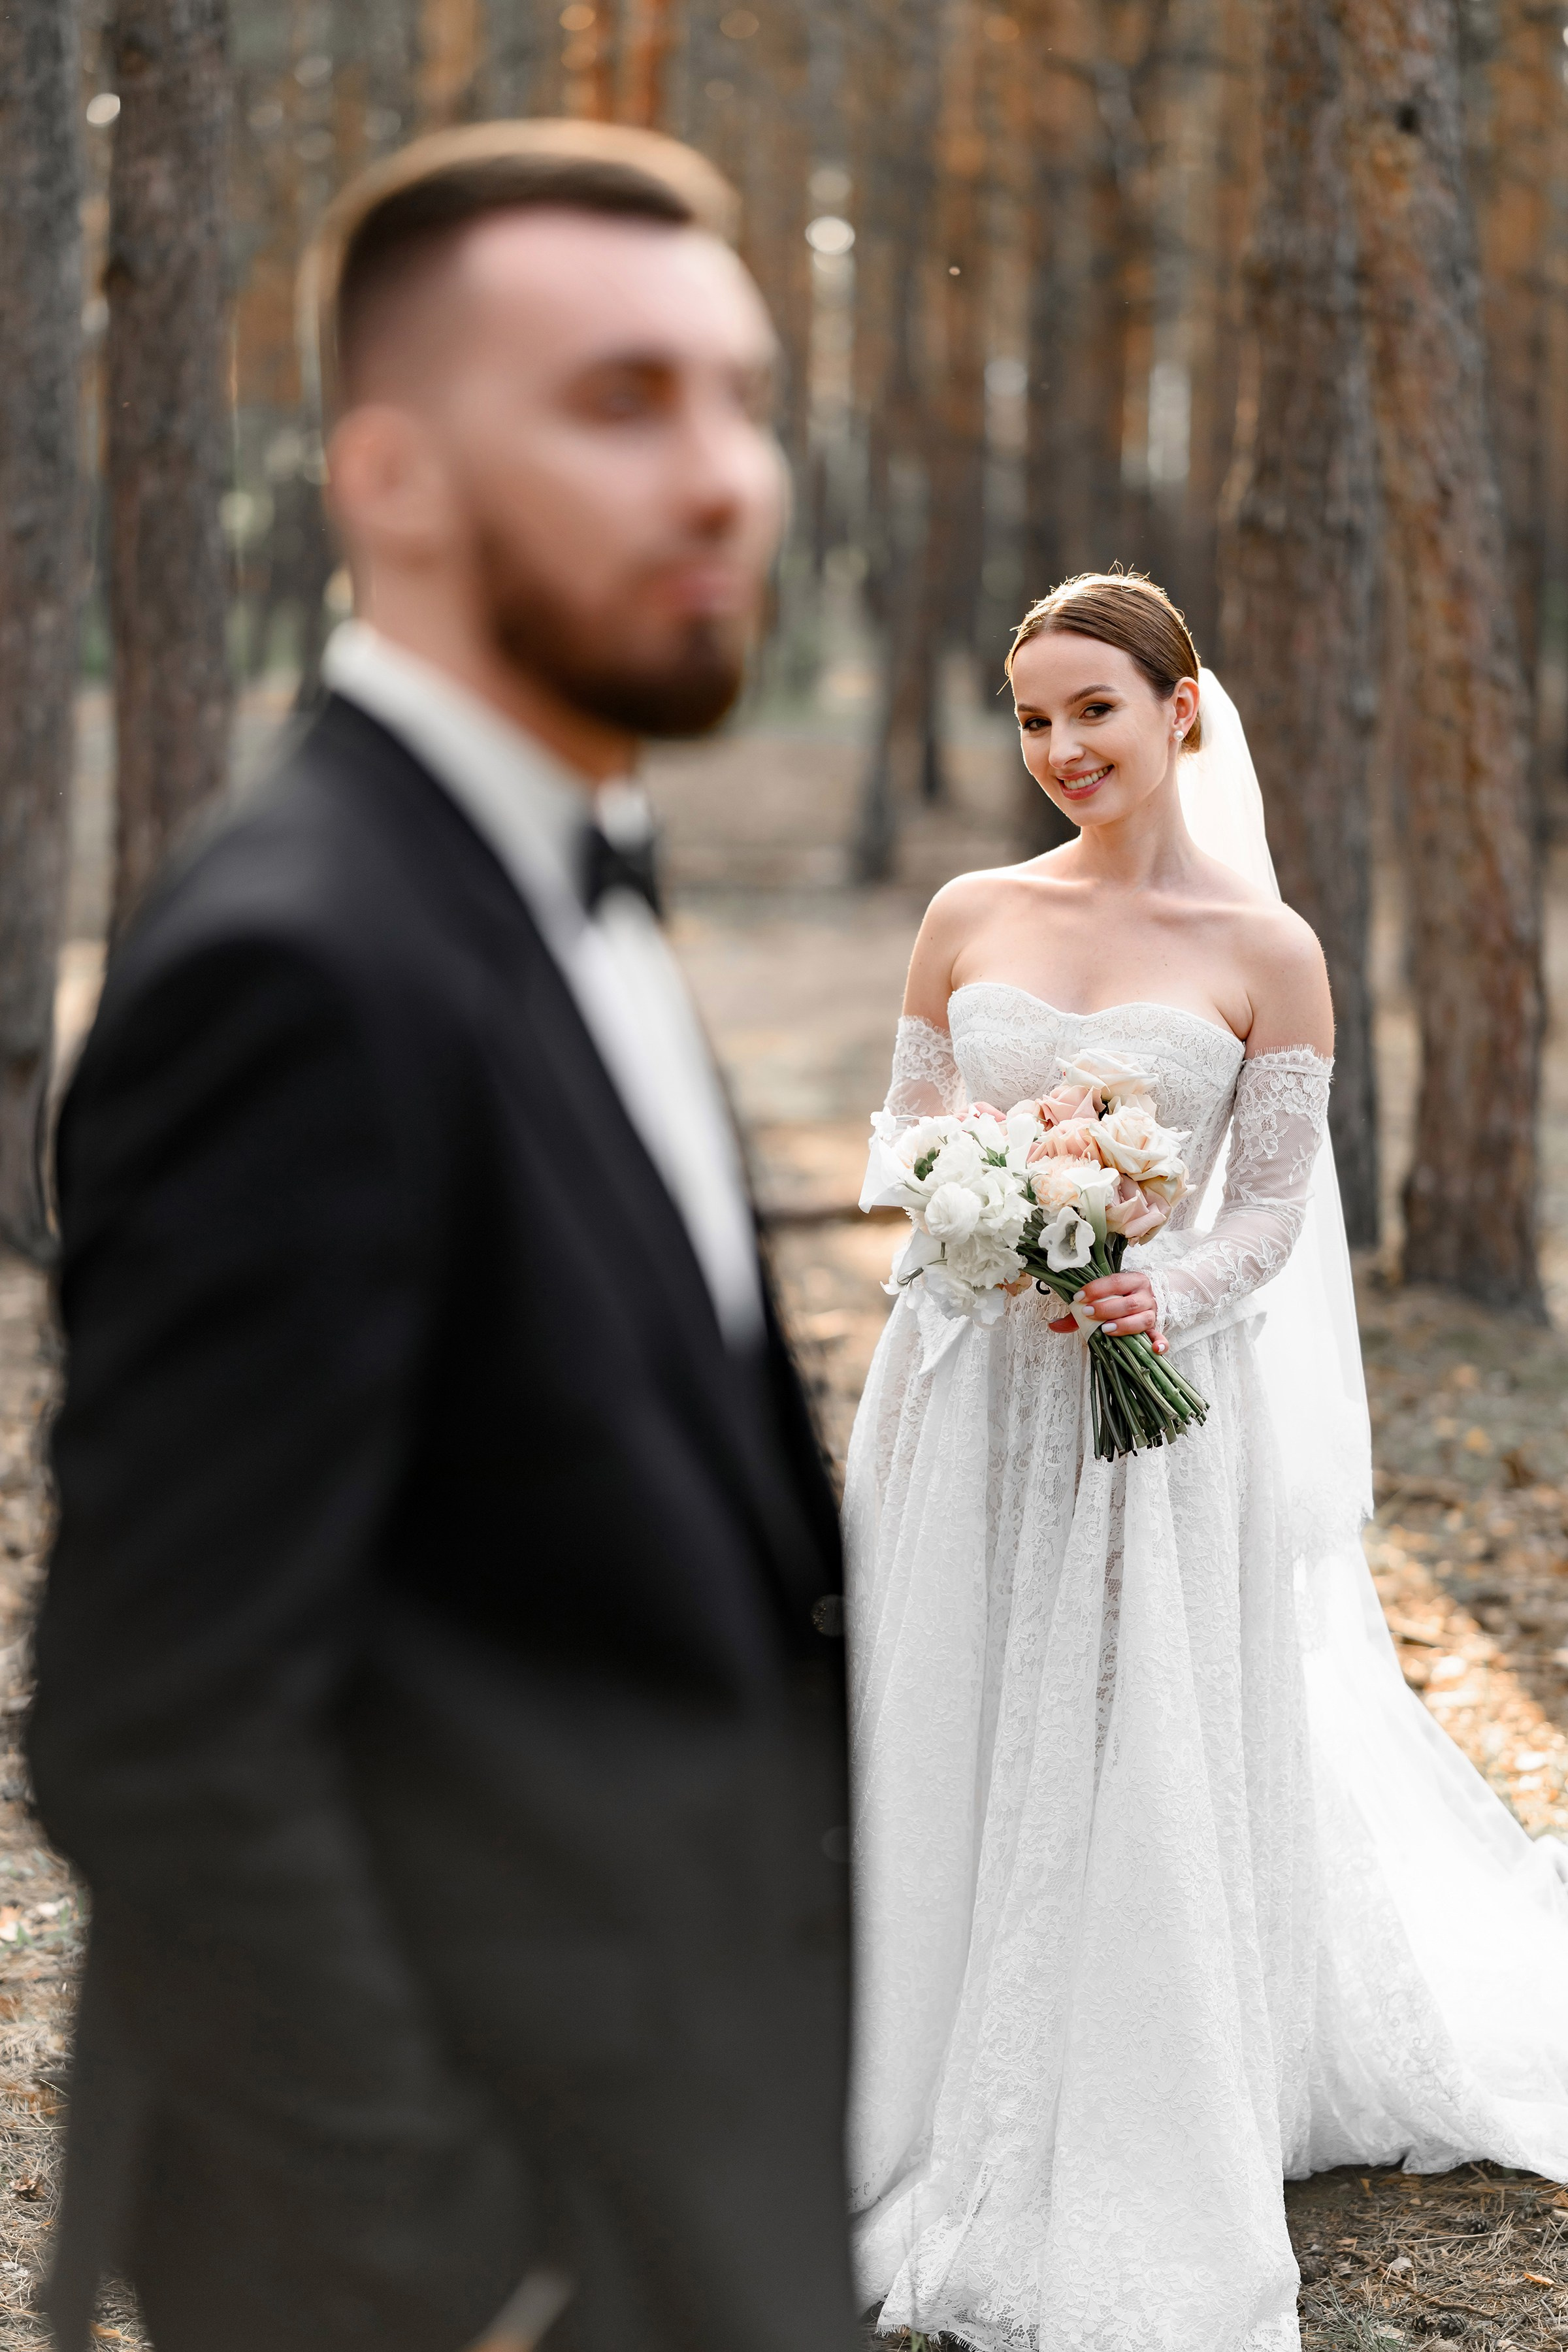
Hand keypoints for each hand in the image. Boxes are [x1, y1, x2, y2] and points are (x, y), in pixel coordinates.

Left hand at [1046, 1270, 1166, 1353]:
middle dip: (1107, 1308)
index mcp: (1132, 1280)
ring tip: (1106, 1330)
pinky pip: (1161, 1337)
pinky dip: (1160, 1343)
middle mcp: (1145, 1295)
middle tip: (1088, 1313)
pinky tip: (1155, 1350)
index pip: (1115, 1282)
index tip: (1078, 1298)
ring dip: (1125, 1325)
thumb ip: (1077, 1312)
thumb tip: (1053, 1325)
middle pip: (1129, 1302)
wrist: (1148, 1296)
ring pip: (1143, 1319)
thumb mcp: (1101, 1298)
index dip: (1096, 1289)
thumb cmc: (1118, 1298)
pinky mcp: (1156, 1329)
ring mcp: (1153, 1312)